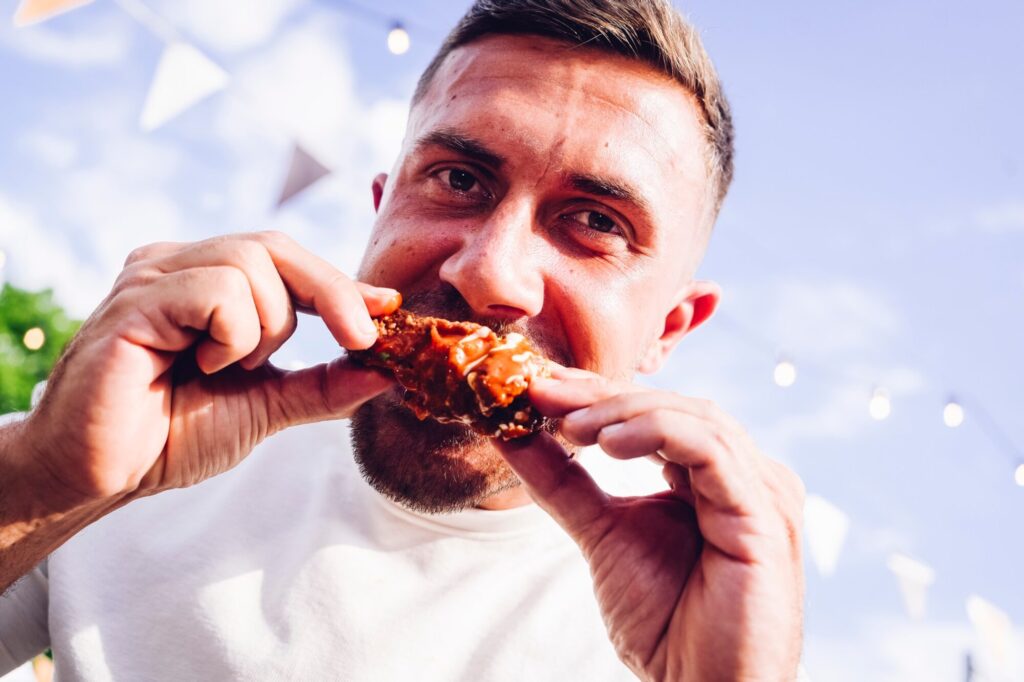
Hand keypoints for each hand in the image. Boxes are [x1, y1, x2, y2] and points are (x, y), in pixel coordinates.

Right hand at [19, 231, 398, 508]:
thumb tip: (387, 372)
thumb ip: (323, 387)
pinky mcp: (136, 299)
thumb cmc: (170, 436)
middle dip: (332, 293)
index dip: (342, 284)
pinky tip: (202, 364)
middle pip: (276, 245)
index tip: (389, 308)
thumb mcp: (266, 406)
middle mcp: (179, 265)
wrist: (99, 476)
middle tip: (361, 340)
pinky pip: (217, 289)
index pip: (288, 260)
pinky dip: (231, 334)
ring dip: (266, 328)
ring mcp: (154, 275)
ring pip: (251, 261)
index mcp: (207, 282)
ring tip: (229, 367)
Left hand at [495, 368, 804, 680]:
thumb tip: (511, 431)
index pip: (651, 414)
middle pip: (672, 407)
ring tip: (568, 424)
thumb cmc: (666, 624)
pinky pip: (712, 450)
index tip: (534, 386)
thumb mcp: (601, 534)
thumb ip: (563, 482)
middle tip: (541, 392)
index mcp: (711, 476)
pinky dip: (657, 433)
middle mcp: (741, 475)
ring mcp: (760, 489)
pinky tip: (607, 444)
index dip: (594, 393)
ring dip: (622, 411)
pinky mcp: (765, 512)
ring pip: (694, 416)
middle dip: (602, 394)